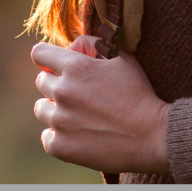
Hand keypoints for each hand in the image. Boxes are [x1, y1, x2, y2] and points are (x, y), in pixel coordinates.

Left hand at [31, 39, 170, 175]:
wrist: (152, 135)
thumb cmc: (139, 93)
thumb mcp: (122, 58)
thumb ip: (94, 44)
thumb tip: (73, 46)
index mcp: (75, 67)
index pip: (39, 53)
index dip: (47, 58)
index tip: (54, 65)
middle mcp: (63, 91)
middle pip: (41, 81)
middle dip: (56, 83)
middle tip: (77, 93)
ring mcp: (60, 121)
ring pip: (41, 108)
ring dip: (55, 109)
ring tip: (77, 115)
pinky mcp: (61, 146)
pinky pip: (46, 136)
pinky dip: (58, 136)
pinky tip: (76, 134)